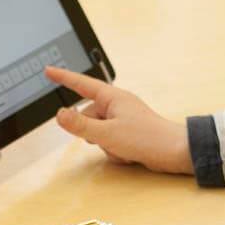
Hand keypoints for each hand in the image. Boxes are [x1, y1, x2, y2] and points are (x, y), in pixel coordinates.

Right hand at [45, 67, 191, 174]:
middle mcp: (116, 105)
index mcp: (112, 97)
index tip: (49, 70)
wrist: (175, 152)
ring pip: (97, 132)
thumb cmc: (146, 138)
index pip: (81, 84)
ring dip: (105, 144)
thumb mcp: (107, 133)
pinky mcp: (127, 132)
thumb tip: (59, 114)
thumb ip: (80, 125)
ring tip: (123, 147)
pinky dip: (114, 150)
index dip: (63, 77)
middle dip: (92, 133)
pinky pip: (109, 141)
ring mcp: (122, 119)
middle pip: (87, 116)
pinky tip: (128, 153)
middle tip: (108, 139)